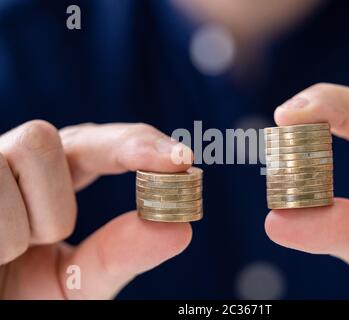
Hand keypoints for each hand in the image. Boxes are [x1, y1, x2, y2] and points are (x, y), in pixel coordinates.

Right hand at [0, 122, 192, 298]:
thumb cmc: (22, 297)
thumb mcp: (77, 282)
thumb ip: (121, 255)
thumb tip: (181, 230)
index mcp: (53, 178)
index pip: (100, 144)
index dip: (139, 144)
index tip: (182, 159)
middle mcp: (16, 164)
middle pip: (49, 135)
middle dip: (57, 193)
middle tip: (52, 234)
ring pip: (25, 152)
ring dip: (27, 222)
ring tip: (6, 256)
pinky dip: (1, 239)